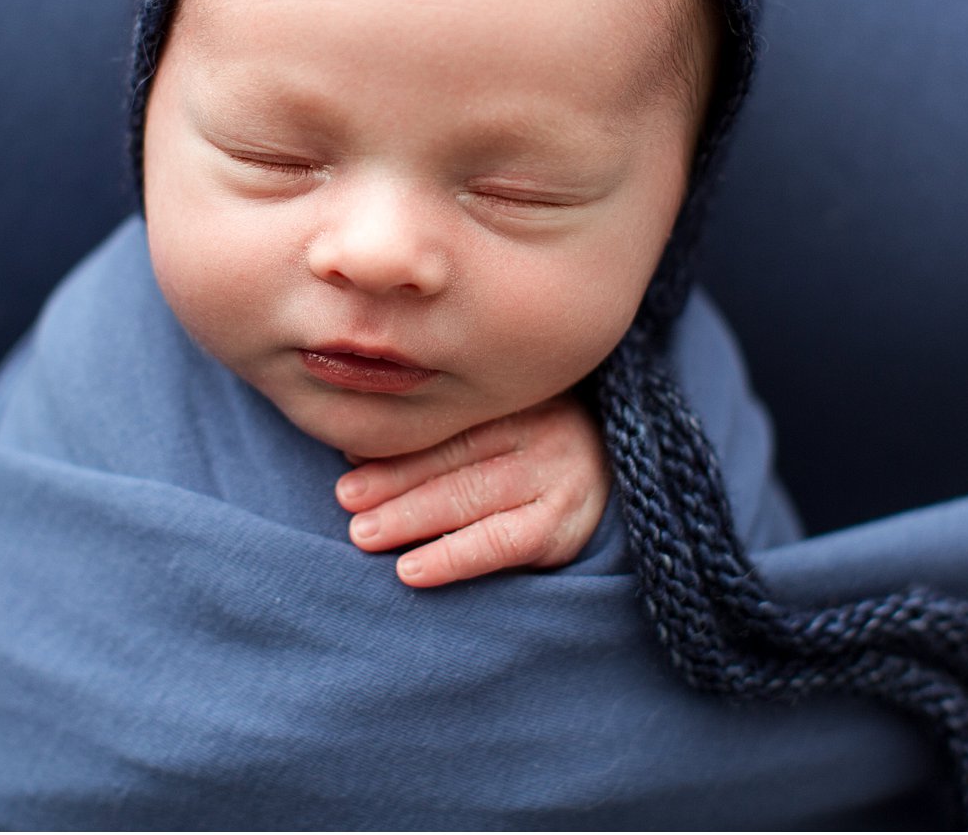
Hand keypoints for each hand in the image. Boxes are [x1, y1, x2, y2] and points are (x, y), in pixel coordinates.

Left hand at [334, 395, 609, 588]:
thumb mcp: (502, 425)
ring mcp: (557, 478)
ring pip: (471, 497)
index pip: (449, 420)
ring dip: (411, 516)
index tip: (346, 454)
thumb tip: (354, 448)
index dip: (396, 439)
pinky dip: (451, 557)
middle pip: (455, 455)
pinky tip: (412, 570)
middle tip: (347, 498)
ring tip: (364, 533)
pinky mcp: (563, 528)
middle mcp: (543, 429)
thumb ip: (445, 432)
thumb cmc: (537, 455)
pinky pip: (499, 544)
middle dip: (394, 478)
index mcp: (519, 397)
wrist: (621, 484)